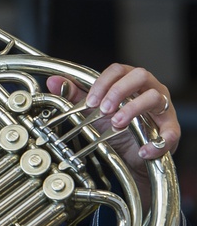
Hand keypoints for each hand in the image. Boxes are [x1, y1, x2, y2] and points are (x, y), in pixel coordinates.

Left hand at [47, 63, 179, 206]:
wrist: (128, 156)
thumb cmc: (114, 125)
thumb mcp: (92, 110)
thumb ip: (75, 95)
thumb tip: (53, 81)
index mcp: (129, 81)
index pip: (118, 69)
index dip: (103, 83)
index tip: (89, 101)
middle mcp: (149, 89)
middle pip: (140, 75)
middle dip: (119, 90)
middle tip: (103, 109)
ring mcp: (162, 108)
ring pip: (155, 98)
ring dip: (134, 109)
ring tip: (117, 123)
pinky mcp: (171, 130)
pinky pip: (171, 132)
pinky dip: (158, 141)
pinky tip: (142, 150)